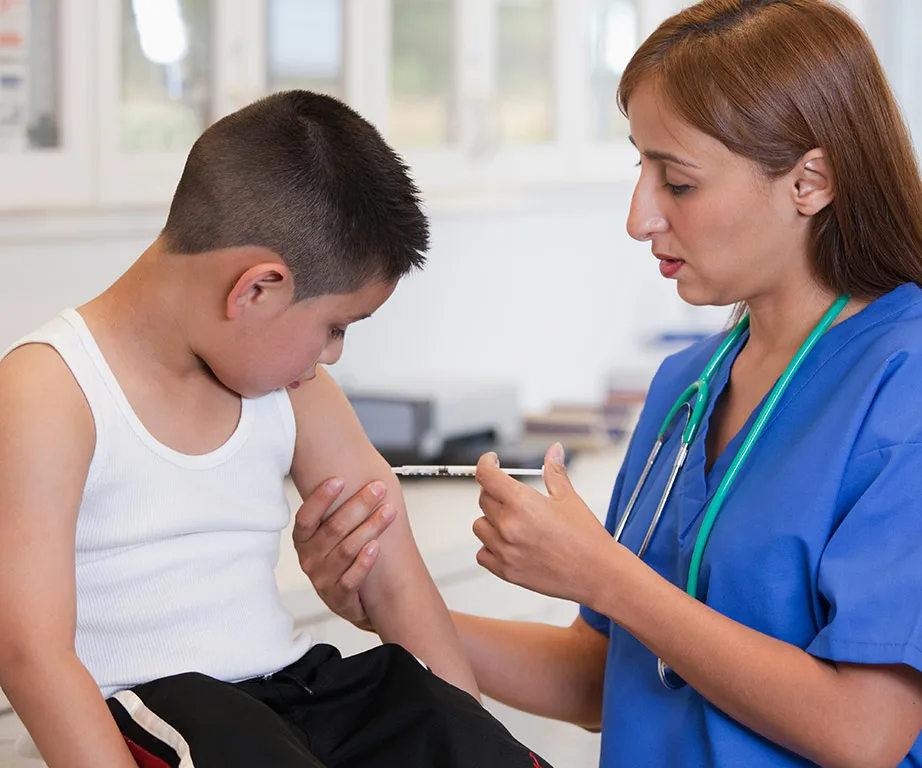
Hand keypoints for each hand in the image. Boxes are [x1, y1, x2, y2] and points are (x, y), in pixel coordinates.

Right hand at [292, 477, 396, 629]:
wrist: (356, 601)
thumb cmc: (345, 557)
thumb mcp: (334, 533)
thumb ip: (338, 508)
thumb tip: (355, 472)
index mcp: (304, 540)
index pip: (306, 517)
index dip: (321, 499)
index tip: (339, 479)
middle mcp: (309, 559)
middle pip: (333, 529)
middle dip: (358, 505)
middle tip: (378, 488)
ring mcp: (323, 580)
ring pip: (346, 550)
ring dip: (370, 528)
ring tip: (388, 511)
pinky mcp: (339, 598)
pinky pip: (351, 579)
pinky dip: (364, 562)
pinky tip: (375, 547)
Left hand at [473, 443, 613, 604]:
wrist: (597, 574)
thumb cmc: (587, 539)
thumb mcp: (569, 499)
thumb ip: (554, 472)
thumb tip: (553, 451)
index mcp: (522, 503)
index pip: (486, 476)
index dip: (486, 463)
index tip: (491, 462)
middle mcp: (509, 526)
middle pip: (483, 499)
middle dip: (495, 492)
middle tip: (513, 496)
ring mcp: (505, 550)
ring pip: (479, 526)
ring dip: (491, 520)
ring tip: (513, 522)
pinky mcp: (506, 571)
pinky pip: (482, 554)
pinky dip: (490, 547)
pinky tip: (508, 543)